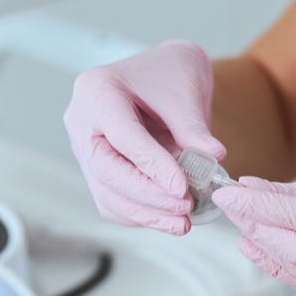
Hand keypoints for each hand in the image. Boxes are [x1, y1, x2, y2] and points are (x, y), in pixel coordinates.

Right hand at [64, 41, 226, 235]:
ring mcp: (84, 149)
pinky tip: (169, 219)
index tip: (181, 188)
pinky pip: (113, 202)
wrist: (164, 74)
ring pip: (107, 194)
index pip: (122, 136)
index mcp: (96, 90)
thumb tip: (214, 157)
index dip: (152, 166)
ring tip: (182, 222)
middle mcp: (81, 122)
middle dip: (148, 195)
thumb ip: (194, 127)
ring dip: (146, 213)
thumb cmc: (171, 73)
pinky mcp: (96, 171)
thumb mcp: (186, 91)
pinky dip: (141, 214)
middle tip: (184, 206)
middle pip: (107, 171)